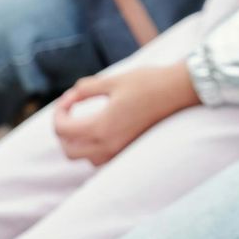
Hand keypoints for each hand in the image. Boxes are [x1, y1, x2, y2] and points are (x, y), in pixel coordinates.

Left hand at [53, 63, 198, 165]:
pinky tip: (100, 129)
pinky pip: (100, 158)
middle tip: (70, 111)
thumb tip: (72, 93)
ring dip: (76, 142)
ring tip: (82, 121)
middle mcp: (107, 145)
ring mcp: (119, 150)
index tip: (70, 97)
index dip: (59, 111)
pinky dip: (92, 148)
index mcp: (100, 127)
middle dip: (63, 131)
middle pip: (69, 150)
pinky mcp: (129, 149)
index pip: (62, 129)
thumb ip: (87, 89)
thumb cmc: (148, 82)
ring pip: (84, 158)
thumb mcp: (113, 80)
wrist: (178, 90)